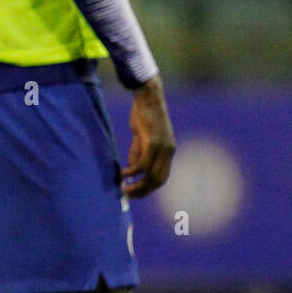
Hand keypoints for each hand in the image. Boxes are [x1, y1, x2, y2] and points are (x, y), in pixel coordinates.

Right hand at [121, 75, 173, 197]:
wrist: (148, 97)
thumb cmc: (144, 114)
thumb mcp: (142, 136)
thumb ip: (138, 152)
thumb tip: (133, 169)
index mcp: (168, 150)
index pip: (162, 177)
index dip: (149, 188)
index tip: (135, 193)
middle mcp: (168, 151)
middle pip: (158, 179)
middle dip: (143, 191)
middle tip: (128, 195)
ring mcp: (161, 147)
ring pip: (150, 174)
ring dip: (137, 185)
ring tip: (123, 188)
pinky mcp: (151, 141)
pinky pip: (142, 163)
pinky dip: (132, 172)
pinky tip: (123, 174)